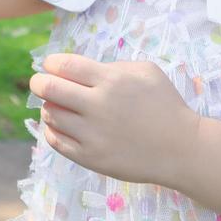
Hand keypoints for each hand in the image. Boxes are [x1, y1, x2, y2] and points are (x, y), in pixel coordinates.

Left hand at [29, 53, 198, 186]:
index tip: (50, 65)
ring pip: (50, 114)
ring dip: (48, 106)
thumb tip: (82, 69)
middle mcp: (98, 106)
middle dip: (39, 82)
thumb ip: (113, 65)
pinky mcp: (91, 158)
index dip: (51, 63)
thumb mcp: (146, 71)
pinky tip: (59, 124)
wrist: (182, 149)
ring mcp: (93, 134)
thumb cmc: (165, 105)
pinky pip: (56, 141)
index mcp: (111, 80)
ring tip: (56, 105)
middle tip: (39, 82)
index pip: (64, 65)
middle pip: (49, 88)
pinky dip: (52, 130)